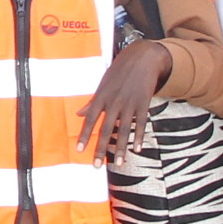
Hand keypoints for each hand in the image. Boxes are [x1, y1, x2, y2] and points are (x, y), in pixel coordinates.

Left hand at [77, 37, 173, 162]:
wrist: (142, 58)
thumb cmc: (120, 71)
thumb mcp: (103, 84)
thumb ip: (92, 101)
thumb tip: (78, 114)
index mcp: (102, 96)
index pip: (90, 119)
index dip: (85, 135)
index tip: (80, 150)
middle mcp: (114, 101)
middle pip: (106, 129)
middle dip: (101, 148)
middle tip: (97, 165)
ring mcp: (130, 103)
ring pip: (124, 130)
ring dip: (121, 148)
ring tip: (119, 163)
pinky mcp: (144, 103)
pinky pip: (141, 123)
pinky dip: (139, 136)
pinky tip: (137, 149)